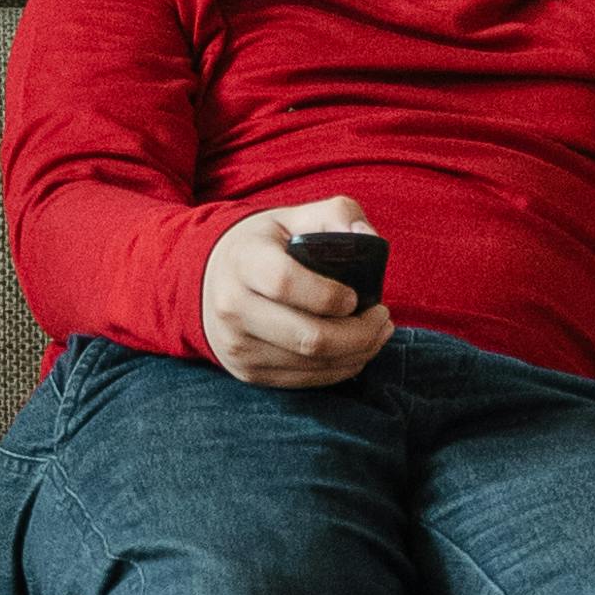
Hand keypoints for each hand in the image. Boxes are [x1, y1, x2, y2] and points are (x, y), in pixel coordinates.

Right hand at [201, 211, 393, 387]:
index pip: (285, 283)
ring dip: (358, 353)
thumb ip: (337, 214)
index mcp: (243, 261)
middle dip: (359, 333)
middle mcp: (233, 308)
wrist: (212, 282)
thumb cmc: (265, 247)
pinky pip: (306, 381)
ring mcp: (239, 346)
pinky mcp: (249, 373)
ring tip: (378, 332)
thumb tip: (367, 237)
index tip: (356, 296)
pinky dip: (340, 369)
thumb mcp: (294, 217)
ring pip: (312, 364)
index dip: (329, 295)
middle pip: (308, 337)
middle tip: (382, 318)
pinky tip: (357, 350)